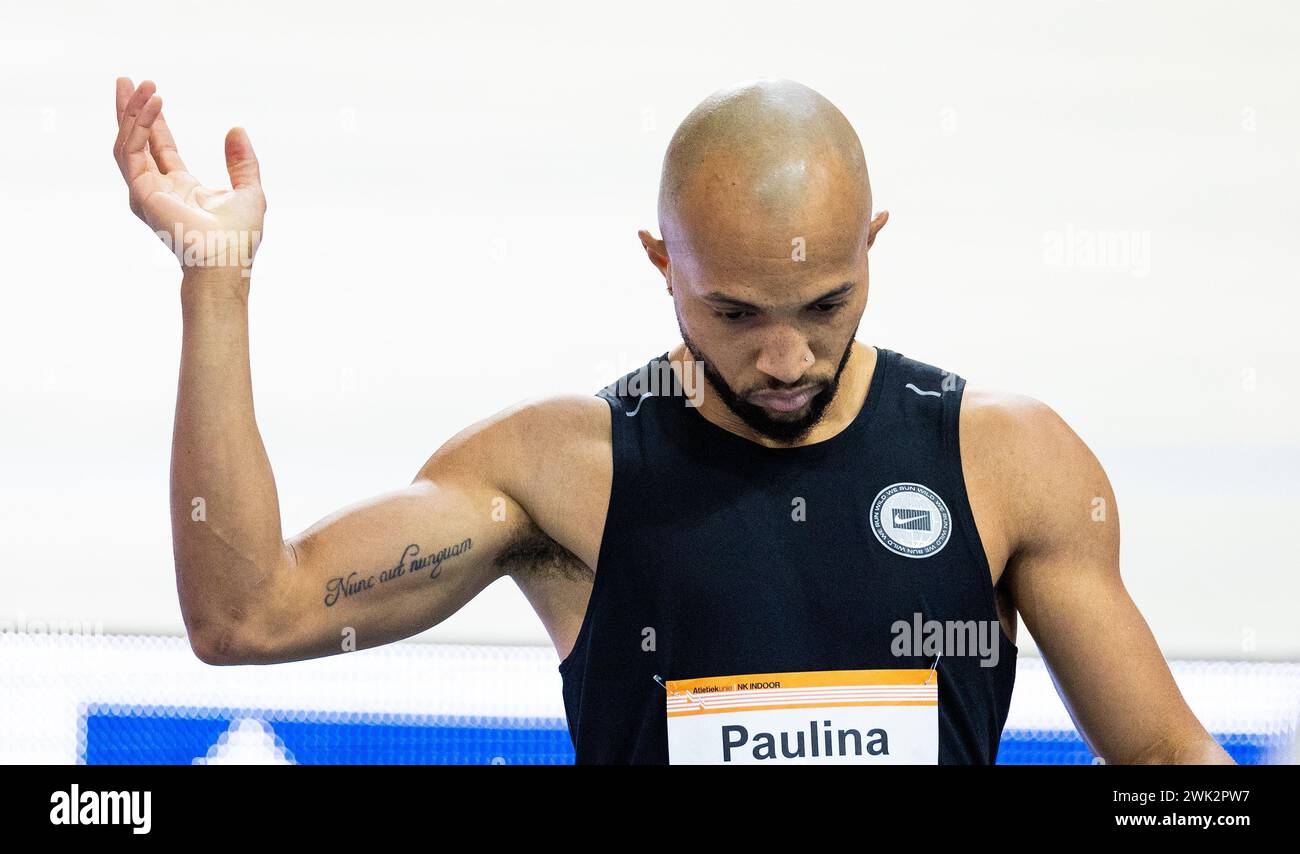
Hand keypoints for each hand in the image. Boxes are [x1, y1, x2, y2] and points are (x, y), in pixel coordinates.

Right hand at [113, 78, 266, 276]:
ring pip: (128, 143)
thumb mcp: (249, 190)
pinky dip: (138, 125)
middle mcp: (158, 189)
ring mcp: (145, 191)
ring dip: (132, 111)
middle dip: (130, 110)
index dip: (154, 121)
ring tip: (138, 83)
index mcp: (180, 188)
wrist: (227, 261)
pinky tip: (152, 103)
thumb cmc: (239, 237)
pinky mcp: (140, 191)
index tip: (153, 93)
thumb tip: (237, 128)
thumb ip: (242, 162)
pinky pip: (131, 150)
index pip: (160, 148)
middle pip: (136, 142)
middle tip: (126, 79)